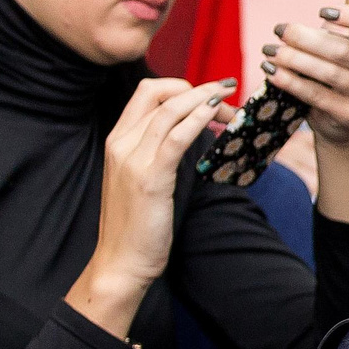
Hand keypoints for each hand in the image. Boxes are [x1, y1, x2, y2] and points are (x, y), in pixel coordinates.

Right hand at [69, 75, 236, 335]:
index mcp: (117, 140)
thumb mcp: (144, 178)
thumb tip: (193, 131)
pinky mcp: (150, 177)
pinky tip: (216, 116)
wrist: (121, 261)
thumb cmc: (138, 224)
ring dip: (205, 100)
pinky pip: (176, 136)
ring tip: (230, 104)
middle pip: (159, 93)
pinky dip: (198, 119)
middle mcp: (121, 143)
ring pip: (170, 109)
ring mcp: (133, 158)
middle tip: (227, 100)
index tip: (211, 97)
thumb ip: (159, 151)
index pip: (148, 93)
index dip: (182, 86)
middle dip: (197, 89)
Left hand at [266, 0, 348, 147]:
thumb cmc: (344, 59)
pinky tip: (272, 72)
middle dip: (306, 38)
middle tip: (279, 30)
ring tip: (270, 50)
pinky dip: (291, 82)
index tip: (321, 11)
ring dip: (294, 60)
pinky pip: (318, 96)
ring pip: (329, 73)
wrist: (338, 115)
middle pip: (344, 50)